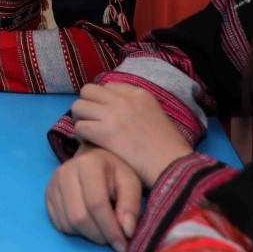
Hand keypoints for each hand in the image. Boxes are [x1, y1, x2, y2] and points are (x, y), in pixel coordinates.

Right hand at [45, 145, 142, 251]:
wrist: (94, 160)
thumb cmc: (115, 173)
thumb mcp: (131, 183)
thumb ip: (131, 206)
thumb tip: (126, 231)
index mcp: (88, 164)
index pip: (96, 203)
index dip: (110, 229)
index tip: (123, 245)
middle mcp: (65, 172)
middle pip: (79, 217)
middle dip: (99, 236)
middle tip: (114, 240)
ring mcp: (53, 184)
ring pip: (68, 223)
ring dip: (88, 235)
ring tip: (103, 230)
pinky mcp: (47, 195)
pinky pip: (60, 224)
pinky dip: (76, 232)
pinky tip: (88, 224)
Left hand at [71, 82, 193, 187]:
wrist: (174, 166)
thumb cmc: (170, 148)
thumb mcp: (156, 115)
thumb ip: (137, 108)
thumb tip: (119, 112)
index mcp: (139, 93)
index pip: (107, 86)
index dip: (101, 100)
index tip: (103, 113)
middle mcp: (124, 99)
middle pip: (88, 91)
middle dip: (86, 104)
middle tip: (89, 120)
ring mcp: (113, 114)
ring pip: (78, 106)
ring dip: (80, 119)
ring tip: (87, 132)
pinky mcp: (105, 132)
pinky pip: (79, 126)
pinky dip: (80, 136)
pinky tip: (88, 143)